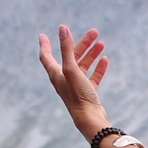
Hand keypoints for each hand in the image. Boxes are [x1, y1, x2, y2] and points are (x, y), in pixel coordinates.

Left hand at [37, 23, 109, 139]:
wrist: (89, 118)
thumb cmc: (78, 95)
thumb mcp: (71, 68)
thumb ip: (67, 48)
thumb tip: (62, 28)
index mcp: (56, 74)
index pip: (46, 56)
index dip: (45, 45)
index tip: (43, 35)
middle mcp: (64, 79)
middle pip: (71, 57)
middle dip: (82, 44)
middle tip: (94, 32)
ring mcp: (77, 86)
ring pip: (83, 65)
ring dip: (91, 54)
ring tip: (101, 43)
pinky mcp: (88, 92)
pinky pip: (93, 76)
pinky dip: (98, 68)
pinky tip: (105, 60)